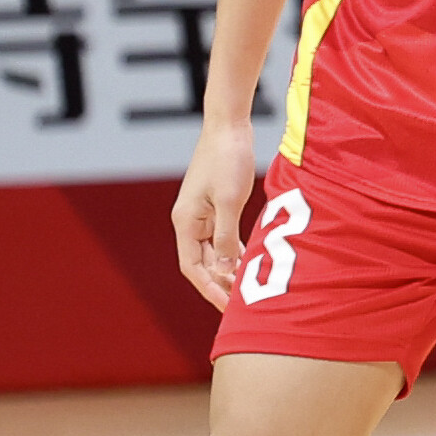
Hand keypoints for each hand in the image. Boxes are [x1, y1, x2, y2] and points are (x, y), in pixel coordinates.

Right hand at [169, 119, 260, 309]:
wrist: (228, 126)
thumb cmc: (227, 159)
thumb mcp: (229, 200)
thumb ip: (226, 236)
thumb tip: (226, 269)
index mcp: (185, 222)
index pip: (193, 267)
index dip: (210, 289)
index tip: (228, 309)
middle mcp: (189, 221)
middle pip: (203, 264)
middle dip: (220, 285)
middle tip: (243, 308)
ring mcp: (201, 214)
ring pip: (214, 252)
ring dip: (228, 271)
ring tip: (247, 292)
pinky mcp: (215, 206)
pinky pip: (223, 238)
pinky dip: (235, 253)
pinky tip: (250, 264)